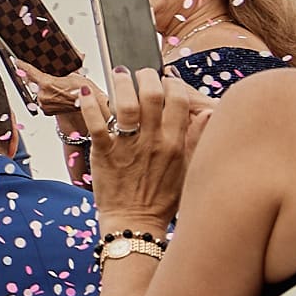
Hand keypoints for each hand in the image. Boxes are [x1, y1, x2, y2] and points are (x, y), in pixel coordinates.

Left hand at [15, 62, 100, 119]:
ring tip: (54, 86)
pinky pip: (41, 100)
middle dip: (34, 77)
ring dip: (40, 87)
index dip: (22, 65)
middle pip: (31, 82)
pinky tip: (54, 93)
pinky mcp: (46, 111)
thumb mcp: (72, 73)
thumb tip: (66, 56)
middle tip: (43, 74)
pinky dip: (45, 95)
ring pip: (36, 91)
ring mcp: (44, 105)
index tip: (16, 61)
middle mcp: (43, 96)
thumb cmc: (85, 90)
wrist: (92, 106)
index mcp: (47, 84)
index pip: (29, 72)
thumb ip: (61, 67)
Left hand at [80, 69, 210, 227]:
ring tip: (117, 74)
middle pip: (152, 96)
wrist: (136, 223)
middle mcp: (153, 142)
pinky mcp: (104, 154)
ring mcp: (128, 148)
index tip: (165, 78)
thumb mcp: (190, 169)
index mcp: (176, 144)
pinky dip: (89, 104)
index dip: (172, 83)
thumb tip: (210, 112)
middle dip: (146, 76)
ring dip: (120, 84)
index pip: (179, 100)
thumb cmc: (162, 198)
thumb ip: (197, 138)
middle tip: (140, 72)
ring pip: (125, 105)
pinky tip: (85, 93)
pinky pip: (96, 123)